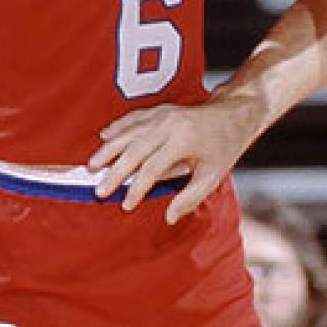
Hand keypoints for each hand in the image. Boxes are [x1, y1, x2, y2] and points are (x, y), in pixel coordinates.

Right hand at [88, 95, 260, 223]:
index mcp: (183, 141)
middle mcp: (170, 125)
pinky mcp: (160, 109)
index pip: (152, 168)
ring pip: (129, 132)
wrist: (234, 114)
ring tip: (92, 165)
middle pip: (135, 150)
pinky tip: (104, 136)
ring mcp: (163, 114)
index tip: (126, 205)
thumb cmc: (224, 148)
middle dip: (115, 171)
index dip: (137, 189)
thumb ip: (190, 198)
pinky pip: (133, 118)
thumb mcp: (213, 176)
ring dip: (109, 149)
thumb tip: (168, 217)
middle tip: (99, 190)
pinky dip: (117, 127)